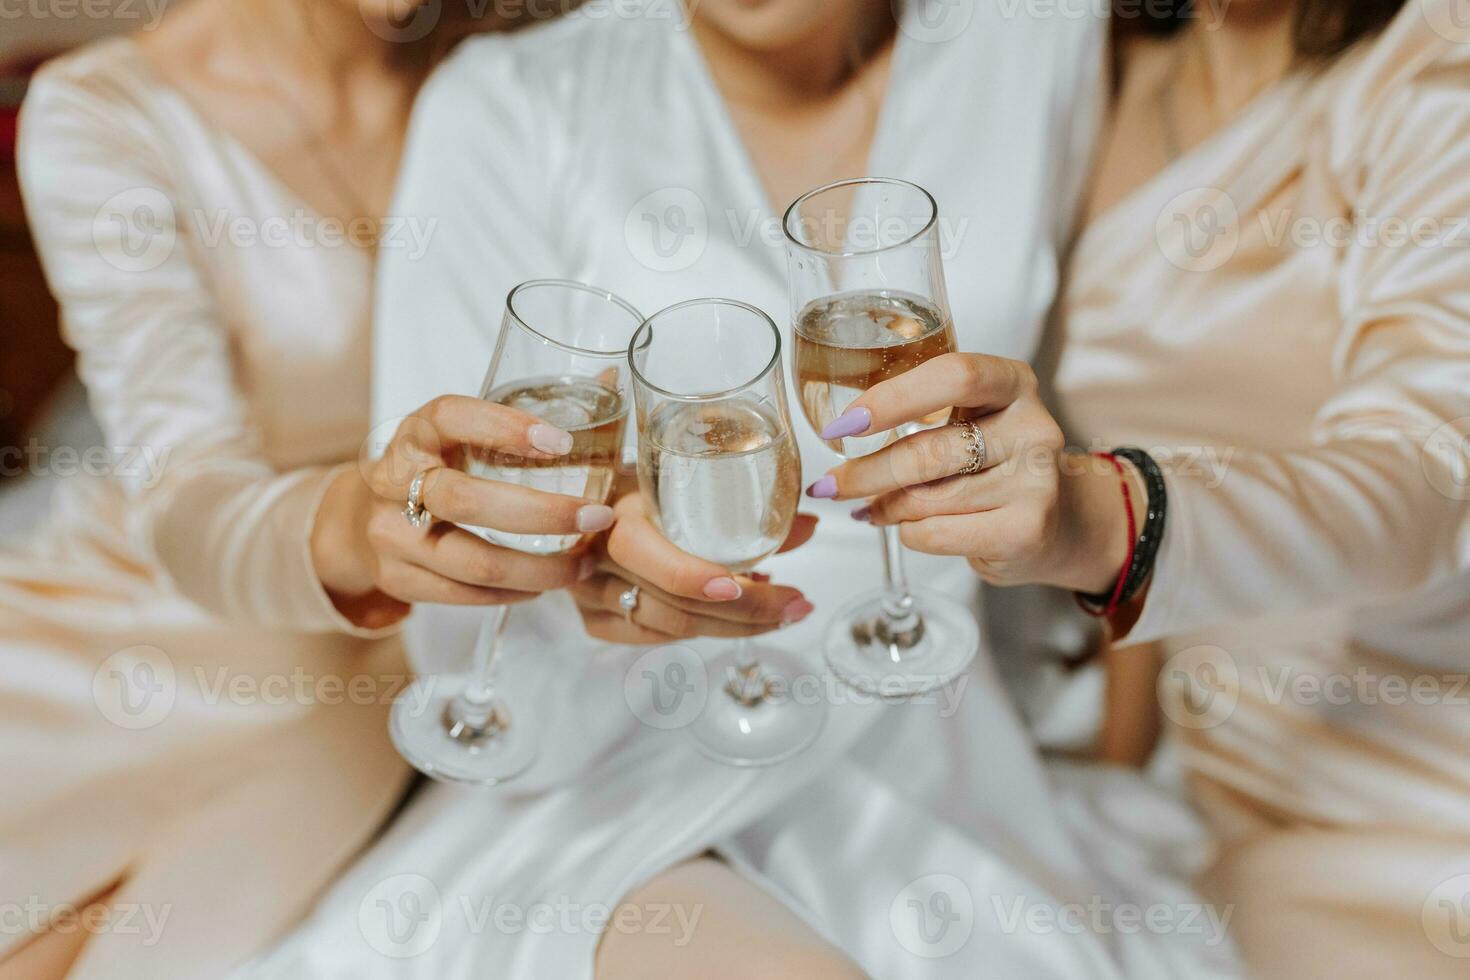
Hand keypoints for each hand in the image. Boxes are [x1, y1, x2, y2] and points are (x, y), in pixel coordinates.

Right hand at [312, 395, 614, 621]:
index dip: (505, 427)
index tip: (562, 442)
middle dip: (544, 513)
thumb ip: (533, 410)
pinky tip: (546, 583)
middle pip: (468, 500)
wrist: (366, 517)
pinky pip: (466, 594)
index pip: (453, 417)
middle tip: (597, 517)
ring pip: (475, 560)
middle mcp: (394, 479)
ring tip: (585, 563)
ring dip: (541, 567)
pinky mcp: (397, 578)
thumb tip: (612, 375)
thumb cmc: (441, 466)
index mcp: (418, 431)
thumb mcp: (469, 432)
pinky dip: (515, 591)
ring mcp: (390, 533)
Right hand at [571, 492, 818, 643]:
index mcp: (613, 515)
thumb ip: (739, 508)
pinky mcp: (596, 624)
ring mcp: (590, 597)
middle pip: (676, 606)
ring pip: (674, 629)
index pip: (650, 558)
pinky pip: (658, 639)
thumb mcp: (678, 484)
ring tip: (783, 613)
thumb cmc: (637, 486)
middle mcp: (595, 559)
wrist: (577, 503)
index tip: (743, 584)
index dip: (694, 577)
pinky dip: (705, 631)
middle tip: (797, 604)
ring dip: (736, 626)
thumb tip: (809, 526)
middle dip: (747, 611)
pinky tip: (740, 620)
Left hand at [806, 353, 1140, 592]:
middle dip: (866, 472)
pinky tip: (906, 528)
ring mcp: (1035, 480)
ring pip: (926, 498)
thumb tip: (841, 430)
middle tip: (831, 485)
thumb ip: (921, 411)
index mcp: (1012, 382)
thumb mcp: (970, 418)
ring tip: (871, 508)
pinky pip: (937, 532)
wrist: (1059, 521)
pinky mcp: (1027, 529)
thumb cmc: (997, 464)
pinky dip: (909, 533)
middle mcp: (1032, 426)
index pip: (954, 375)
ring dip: (885, 507)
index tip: (845, 423)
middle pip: (929, 449)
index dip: (892, 398)